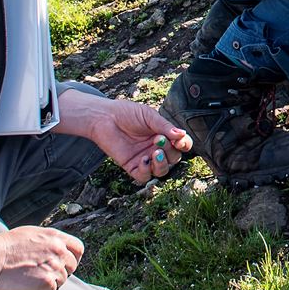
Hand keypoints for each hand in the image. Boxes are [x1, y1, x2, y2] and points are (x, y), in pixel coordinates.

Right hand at [0, 225, 84, 289]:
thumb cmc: (4, 247)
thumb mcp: (31, 234)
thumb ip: (48, 240)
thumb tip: (58, 248)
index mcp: (55, 236)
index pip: (78, 248)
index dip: (73, 258)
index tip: (64, 264)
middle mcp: (59, 250)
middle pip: (72, 267)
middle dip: (60, 272)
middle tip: (42, 274)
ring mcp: (54, 266)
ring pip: (62, 281)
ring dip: (49, 282)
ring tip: (30, 278)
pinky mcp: (47, 282)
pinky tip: (28, 285)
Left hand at [61, 93, 187, 184]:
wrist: (104, 118)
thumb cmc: (126, 113)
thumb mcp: (149, 116)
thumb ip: (165, 126)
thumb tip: (181, 135)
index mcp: (164, 135)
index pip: (181, 145)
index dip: (184, 145)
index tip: (179, 141)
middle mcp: (156, 148)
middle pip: (174, 158)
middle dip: (170, 151)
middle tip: (159, 139)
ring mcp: (145, 158)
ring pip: (162, 171)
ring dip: (162, 164)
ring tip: (155, 153)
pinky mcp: (132, 166)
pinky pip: (144, 176)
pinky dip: (147, 171)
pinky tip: (143, 160)